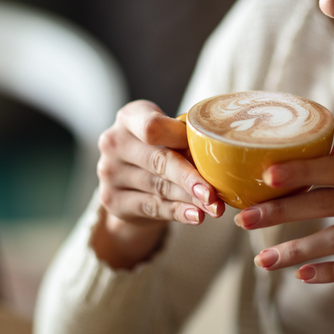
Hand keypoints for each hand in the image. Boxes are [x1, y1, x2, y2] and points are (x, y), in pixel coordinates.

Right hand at [93, 100, 223, 267]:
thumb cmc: (159, 149)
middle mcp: (114, 142)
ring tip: (214, 208)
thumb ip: (187, 140)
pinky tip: (196, 216)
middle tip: (214, 193)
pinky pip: (152, 207)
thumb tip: (224, 154)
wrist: (130, 183)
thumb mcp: (168, 136)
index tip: (205, 149)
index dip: (180, 138)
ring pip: (159, 187)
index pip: (152, 126)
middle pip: (158, 161)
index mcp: (129, 117)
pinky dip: (177, 212)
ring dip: (190, 199)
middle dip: (190, 178)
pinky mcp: (111, 200)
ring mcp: (109, 172)